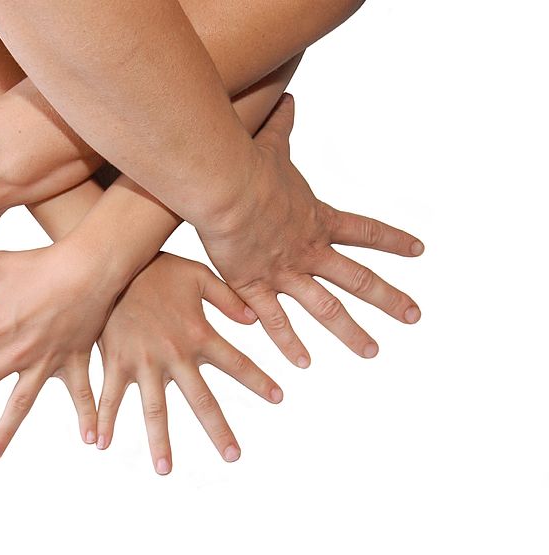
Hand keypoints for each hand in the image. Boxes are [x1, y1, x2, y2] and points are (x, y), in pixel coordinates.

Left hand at [0, 234, 119, 457]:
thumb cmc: (44, 263)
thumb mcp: (0, 262)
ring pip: (20, 403)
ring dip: (4, 430)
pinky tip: (93, 442)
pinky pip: (80, 394)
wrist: (89, 268)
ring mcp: (44, 361)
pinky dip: (86, 417)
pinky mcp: (72, 361)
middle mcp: (15, 352)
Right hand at [95, 253, 281, 474]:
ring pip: (155, 409)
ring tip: (165, 470)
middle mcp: (175, 355)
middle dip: (218, 430)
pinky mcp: (116, 361)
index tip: (280, 398)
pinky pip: (110, 396)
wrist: (114, 263)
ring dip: (160, 441)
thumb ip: (227, 298)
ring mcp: (144, 362)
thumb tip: (256, 319)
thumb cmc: (157, 268)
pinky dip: (104, 420)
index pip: (237, 363)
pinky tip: (99, 443)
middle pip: (202, 400)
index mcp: (199, 335)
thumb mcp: (198, 276)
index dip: (260, 381)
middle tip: (233, 456)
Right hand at [197, 94, 423, 366]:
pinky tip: (302, 364)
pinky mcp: (254, 285)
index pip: (365, 231)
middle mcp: (310, 249)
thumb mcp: (271, 145)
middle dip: (388, 298)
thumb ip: (281, 126)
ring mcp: (286, 270)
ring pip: (326, 306)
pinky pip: (276, 319)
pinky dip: (289, 342)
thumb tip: (287, 96)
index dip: (392, 241)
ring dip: (351, 331)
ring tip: (372, 351)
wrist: (227, 188)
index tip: (419, 250)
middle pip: (358, 278)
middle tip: (414, 316)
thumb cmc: (248, 165)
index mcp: (316, 219)